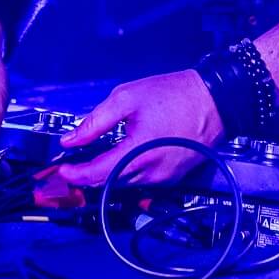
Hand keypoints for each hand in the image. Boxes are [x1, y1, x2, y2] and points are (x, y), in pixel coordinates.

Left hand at [57, 69, 224, 187]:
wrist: (215, 101)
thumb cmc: (175, 95)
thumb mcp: (127, 98)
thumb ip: (96, 120)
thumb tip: (71, 139)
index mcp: (138, 152)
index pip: (97, 174)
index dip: (76, 174)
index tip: (62, 170)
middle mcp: (152, 172)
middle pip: (109, 183)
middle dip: (88, 176)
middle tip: (73, 164)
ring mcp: (164, 177)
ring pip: (124, 184)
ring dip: (107, 174)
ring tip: (95, 158)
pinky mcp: (173, 176)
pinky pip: (142, 180)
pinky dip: (127, 172)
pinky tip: (122, 157)